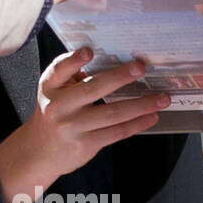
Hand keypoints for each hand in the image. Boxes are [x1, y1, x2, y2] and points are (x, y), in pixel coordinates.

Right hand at [0, 48, 166, 202]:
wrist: (39, 152)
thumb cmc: (53, 114)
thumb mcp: (53, 92)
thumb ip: (72, 77)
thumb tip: (112, 65)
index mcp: (50, 88)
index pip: (59, 70)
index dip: (73, 60)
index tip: (89, 51)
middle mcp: (59, 107)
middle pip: (92, 89)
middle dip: (119, 77)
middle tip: (140, 67)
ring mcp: (72, 127)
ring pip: (112, 113)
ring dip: (140, 105)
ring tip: (162, 98)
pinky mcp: (85, 144)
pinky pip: (116, 132)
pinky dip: (137, 123)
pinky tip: (151, 116)